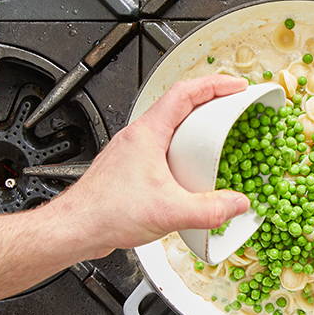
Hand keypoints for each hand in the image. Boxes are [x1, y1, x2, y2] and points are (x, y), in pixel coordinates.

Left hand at [50, 75, 250, 258]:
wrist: (76, 229)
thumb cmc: (105, 212)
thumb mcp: (170, 211)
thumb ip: (210, 210)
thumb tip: (237, 203)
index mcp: (148, 133)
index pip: (185, 93)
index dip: (215, 85)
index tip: (236, 87)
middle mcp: (139, 137)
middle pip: (181, 105)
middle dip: (211, 103)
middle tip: (234, 109)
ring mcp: (135, 151)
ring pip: (172, 127)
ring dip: (198, 127)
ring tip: (220, 137)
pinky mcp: (133, 169)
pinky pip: (166, 148)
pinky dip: (186, 150)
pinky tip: (195, 171)